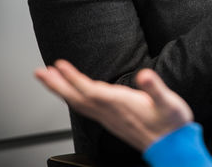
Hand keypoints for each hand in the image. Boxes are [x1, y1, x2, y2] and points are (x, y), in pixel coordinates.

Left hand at [35, 60, 192, 150]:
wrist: (172, 146)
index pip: (90, 90)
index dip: (73, 78)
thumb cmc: (171, 124)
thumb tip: (145, 76)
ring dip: (62, 91)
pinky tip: (75, 93)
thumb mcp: (169, 103)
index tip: (59, 65)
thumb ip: (155, 89)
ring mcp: (109, 118)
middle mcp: (110, 113)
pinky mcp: (112, 121)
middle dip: (56, 85)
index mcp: (121, 105)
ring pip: (79, 104)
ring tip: (50, 78)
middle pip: (76, 98)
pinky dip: (75, 98)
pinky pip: (87, 108)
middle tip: (39, 73)